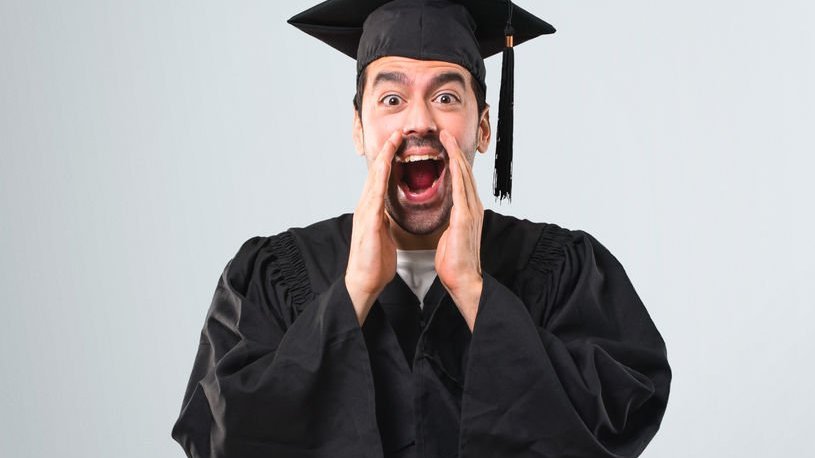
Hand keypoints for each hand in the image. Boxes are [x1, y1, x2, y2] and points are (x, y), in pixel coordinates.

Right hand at [345, 131, 402, 324]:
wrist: (364, 282)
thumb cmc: (375, 262)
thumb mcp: (384, 234)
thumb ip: (384, 219)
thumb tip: (388, 210)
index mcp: (372, 210)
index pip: (382, 179)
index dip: (390, 160)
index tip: (400, 144)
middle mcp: (366, 207)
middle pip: (377, 172)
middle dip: (387, 151)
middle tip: (398, 132)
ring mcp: (365, 213)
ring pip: (374, 179)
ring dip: (384, 158)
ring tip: (393, 141)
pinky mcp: (368, 222)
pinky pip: (375, 195)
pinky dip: (381, 178)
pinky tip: (386, 166)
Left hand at [435, 130, 483, 330]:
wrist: (464, 280)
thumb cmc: (455, 262)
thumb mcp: (451, 234)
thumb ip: (451, 220)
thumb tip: (446, 212)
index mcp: (469, 211)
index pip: (462, 180)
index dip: (454, 160)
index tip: (445, 145)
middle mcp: (473, 207)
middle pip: (464, 172)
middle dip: (454, 151)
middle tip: (444, 133)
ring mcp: (471, 211)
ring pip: (463, 176)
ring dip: (455, 155)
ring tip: (446, 138)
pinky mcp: (465, 218)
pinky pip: (460, 189)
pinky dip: (455, 172)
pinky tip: (450, 159)